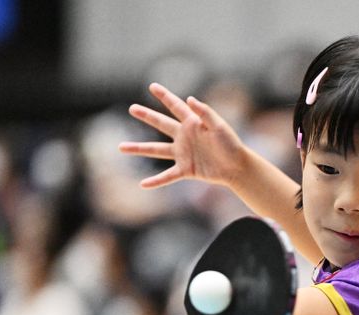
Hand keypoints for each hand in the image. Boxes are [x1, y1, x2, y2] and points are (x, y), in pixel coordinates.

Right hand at [119, 83, 249, 188]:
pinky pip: (168, 175)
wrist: (237, 167)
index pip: (176, 106)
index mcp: (193, 123)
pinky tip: (143, 184)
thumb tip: (189, 98)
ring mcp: (183, 153)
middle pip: (161, 124)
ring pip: (156, 150)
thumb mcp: (220, 127)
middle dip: (146, 116)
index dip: (164, 96)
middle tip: (132, 108)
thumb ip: (205, 113)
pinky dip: (156, 181)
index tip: (152, 86)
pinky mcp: (186, 169)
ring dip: (139, 148)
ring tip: (121, 147)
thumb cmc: (231, 145)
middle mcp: (184, 136)